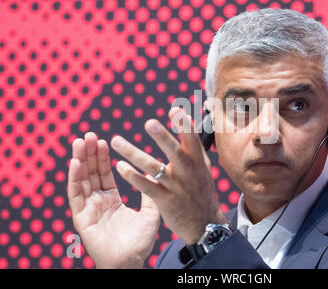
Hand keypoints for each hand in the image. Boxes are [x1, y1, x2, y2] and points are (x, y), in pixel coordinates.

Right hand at [67, 132, 159, 267]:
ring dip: (80, 160)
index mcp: (112, 201)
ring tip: (80, 142)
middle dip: (90, 154)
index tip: (104, 140)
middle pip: (92, 173)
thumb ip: (150, 193)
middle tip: (89, 135)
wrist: (131, 262)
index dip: (103, 158)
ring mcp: (88, 209)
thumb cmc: (140, 243)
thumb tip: (154, 174)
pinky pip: (76, 195)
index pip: (105, 174)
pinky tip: (75, 162)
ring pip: (82, 180)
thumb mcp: (150, 213)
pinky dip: (74, 178)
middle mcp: (98, 202)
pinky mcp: (81, 218)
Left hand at [111, 107, 227, 244]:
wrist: (205, 224)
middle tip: (149, 123)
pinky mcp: (165, 201)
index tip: (175, 109)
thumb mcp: (204, 167)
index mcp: (198, 161)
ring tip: (116, 141)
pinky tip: (120, 167)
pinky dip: (133, 176)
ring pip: (153, 168)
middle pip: (174, 152)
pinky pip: (146, 187)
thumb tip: (186, 119)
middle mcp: (188, 172)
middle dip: (163, 137)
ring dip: (134, 154)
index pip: (193, 139)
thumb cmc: (201, 191)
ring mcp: (176, 187)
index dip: (185, 124)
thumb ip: (194, 146)